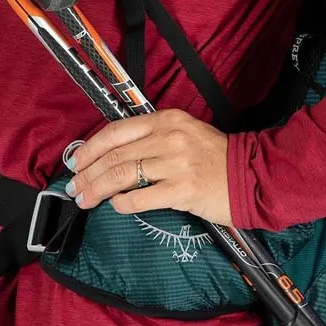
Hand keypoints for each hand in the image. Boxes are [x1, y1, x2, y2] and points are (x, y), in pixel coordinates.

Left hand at [66, 110, 232, 225]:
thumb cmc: (215, 158)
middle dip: (88, 173)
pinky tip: (116, 206)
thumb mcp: (184, 133)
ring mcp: (176, 164)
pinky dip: (122, 204)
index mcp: (167, 119)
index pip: (117, 131)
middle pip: (115, 156)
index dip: (90, 148)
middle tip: (75, 187)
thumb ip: (152, 137)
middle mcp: (169, 138)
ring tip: (85, 199)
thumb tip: (112, 155)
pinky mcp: (183, 190)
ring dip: (98, 189)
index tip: (76, 162)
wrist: (251, 176)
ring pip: (123, 175)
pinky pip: (140, 198)